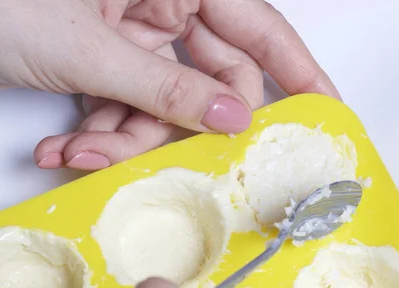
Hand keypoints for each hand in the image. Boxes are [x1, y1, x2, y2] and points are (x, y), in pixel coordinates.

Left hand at [0, 0, 339, 170]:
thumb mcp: (90, 50)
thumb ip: (167, 89)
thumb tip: (232, 120)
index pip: (263, 29)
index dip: (301, 73)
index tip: (328, 111)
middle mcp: (167, 1)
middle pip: (213, 82)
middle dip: (181, 129)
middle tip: (177, 161)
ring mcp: (139, 31)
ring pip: (168, 104)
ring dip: (128, 139)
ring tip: (84, 153)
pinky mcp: (112, 55)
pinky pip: (133, 104)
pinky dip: (106, 131)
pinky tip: (69, 145)